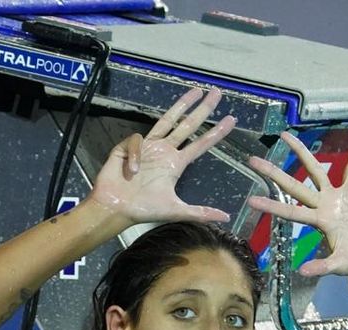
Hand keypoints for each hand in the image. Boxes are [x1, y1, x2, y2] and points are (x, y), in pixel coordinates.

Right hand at [89, 88, 235, 224]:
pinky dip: (135, 154)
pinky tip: (132, 170)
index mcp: (176, 164)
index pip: (200, 144)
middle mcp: (164, 151)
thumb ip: (200, 212)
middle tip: (217, 92)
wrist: (116, 209)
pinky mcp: (128, 146)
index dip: (216, 132)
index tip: (231, 119)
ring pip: (166, 120)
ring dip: (181, 105)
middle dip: (203, 109)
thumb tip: (226, 218)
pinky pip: (136, 141)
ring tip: (196, 92)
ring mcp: (147, 147)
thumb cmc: (143, 209)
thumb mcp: (176, 211)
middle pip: (187, 125)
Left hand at [246, 131, 347, 278]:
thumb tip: (303, 271)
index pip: (290, 212)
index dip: (272, 206)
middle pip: (294, 186)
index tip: (251, 200)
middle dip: (274, 173)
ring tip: (286, 135)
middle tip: (252, 160)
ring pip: (315, 171)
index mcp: (318, 222)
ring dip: (301, 153)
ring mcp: (334, 200)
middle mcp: (321, 208)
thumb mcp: (339, 266)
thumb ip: (323, 267)